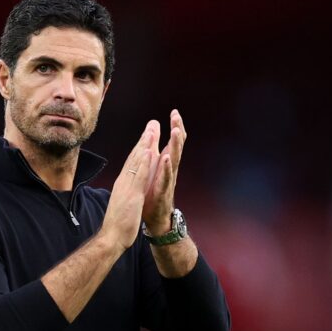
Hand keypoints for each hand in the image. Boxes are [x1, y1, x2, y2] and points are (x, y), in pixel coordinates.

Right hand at [99, 123, 157, 249]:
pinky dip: (145, 163)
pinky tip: (150, 151)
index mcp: (123, 184)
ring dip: (145, 145)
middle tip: (151, 125)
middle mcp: (124, 182)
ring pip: (137, 162)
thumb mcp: (123, 204)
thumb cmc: (117, 224)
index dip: (140, 149)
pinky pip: (140, 175)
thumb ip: (125, 194)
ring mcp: (127, 187)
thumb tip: (126, 189)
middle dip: (143, 140)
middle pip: (134, 158)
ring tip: (152, 130)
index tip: (146, 137)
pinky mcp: (132, 194)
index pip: (132, 163)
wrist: (111, 237)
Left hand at [142, 109, 186, 234]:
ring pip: (174, 160)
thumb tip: (156, 137)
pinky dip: (166, 168)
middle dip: (177, 131)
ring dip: (175, 145)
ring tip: (175, 131)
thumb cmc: (155, 193)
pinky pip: (165, 178)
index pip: (173, 143)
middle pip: (176, 147)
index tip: (175, 111)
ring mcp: (168, 180)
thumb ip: (157, 154)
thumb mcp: (156, 171)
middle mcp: (170, 170)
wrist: (156, 219)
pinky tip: (166, 158)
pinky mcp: (163, 191)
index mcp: (166, 164)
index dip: (175, 127)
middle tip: (176, 116)